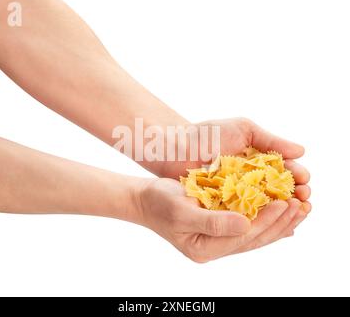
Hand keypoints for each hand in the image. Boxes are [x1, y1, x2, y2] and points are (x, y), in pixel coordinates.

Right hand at [137, 177, 309, 262]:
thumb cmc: (159, 203)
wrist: (146, 200)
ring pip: (254, 235)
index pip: (243, 237)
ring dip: (278, 223)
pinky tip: (281, 218)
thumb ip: (213, 222)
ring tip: (299, 210)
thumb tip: (246, 225)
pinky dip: (265, 221)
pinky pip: (247, 228)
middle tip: (302, 206)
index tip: (285, 203)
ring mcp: (217, 240)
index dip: (266, 220)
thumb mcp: (181, 211)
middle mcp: (214, 248)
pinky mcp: (218, 228)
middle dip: (279, 223)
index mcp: (204, 248)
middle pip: (253, 239)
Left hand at [157, 118, 310, 208]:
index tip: (304, 180)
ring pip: (266, 204)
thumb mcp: (243, 129)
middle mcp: (252, 177)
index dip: (297, 175)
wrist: (177, 148)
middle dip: (294, 194)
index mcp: (259, 158)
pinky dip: (259, 217)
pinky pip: (245, 213)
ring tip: (291, 211)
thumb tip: (302, 151)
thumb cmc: (209, 134)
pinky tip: (269, 221)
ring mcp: (239, 192)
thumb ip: (271, 140)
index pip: (285, 169)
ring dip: (280, 209)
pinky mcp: (225, 205)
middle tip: (302, 199)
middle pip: (280, 189)